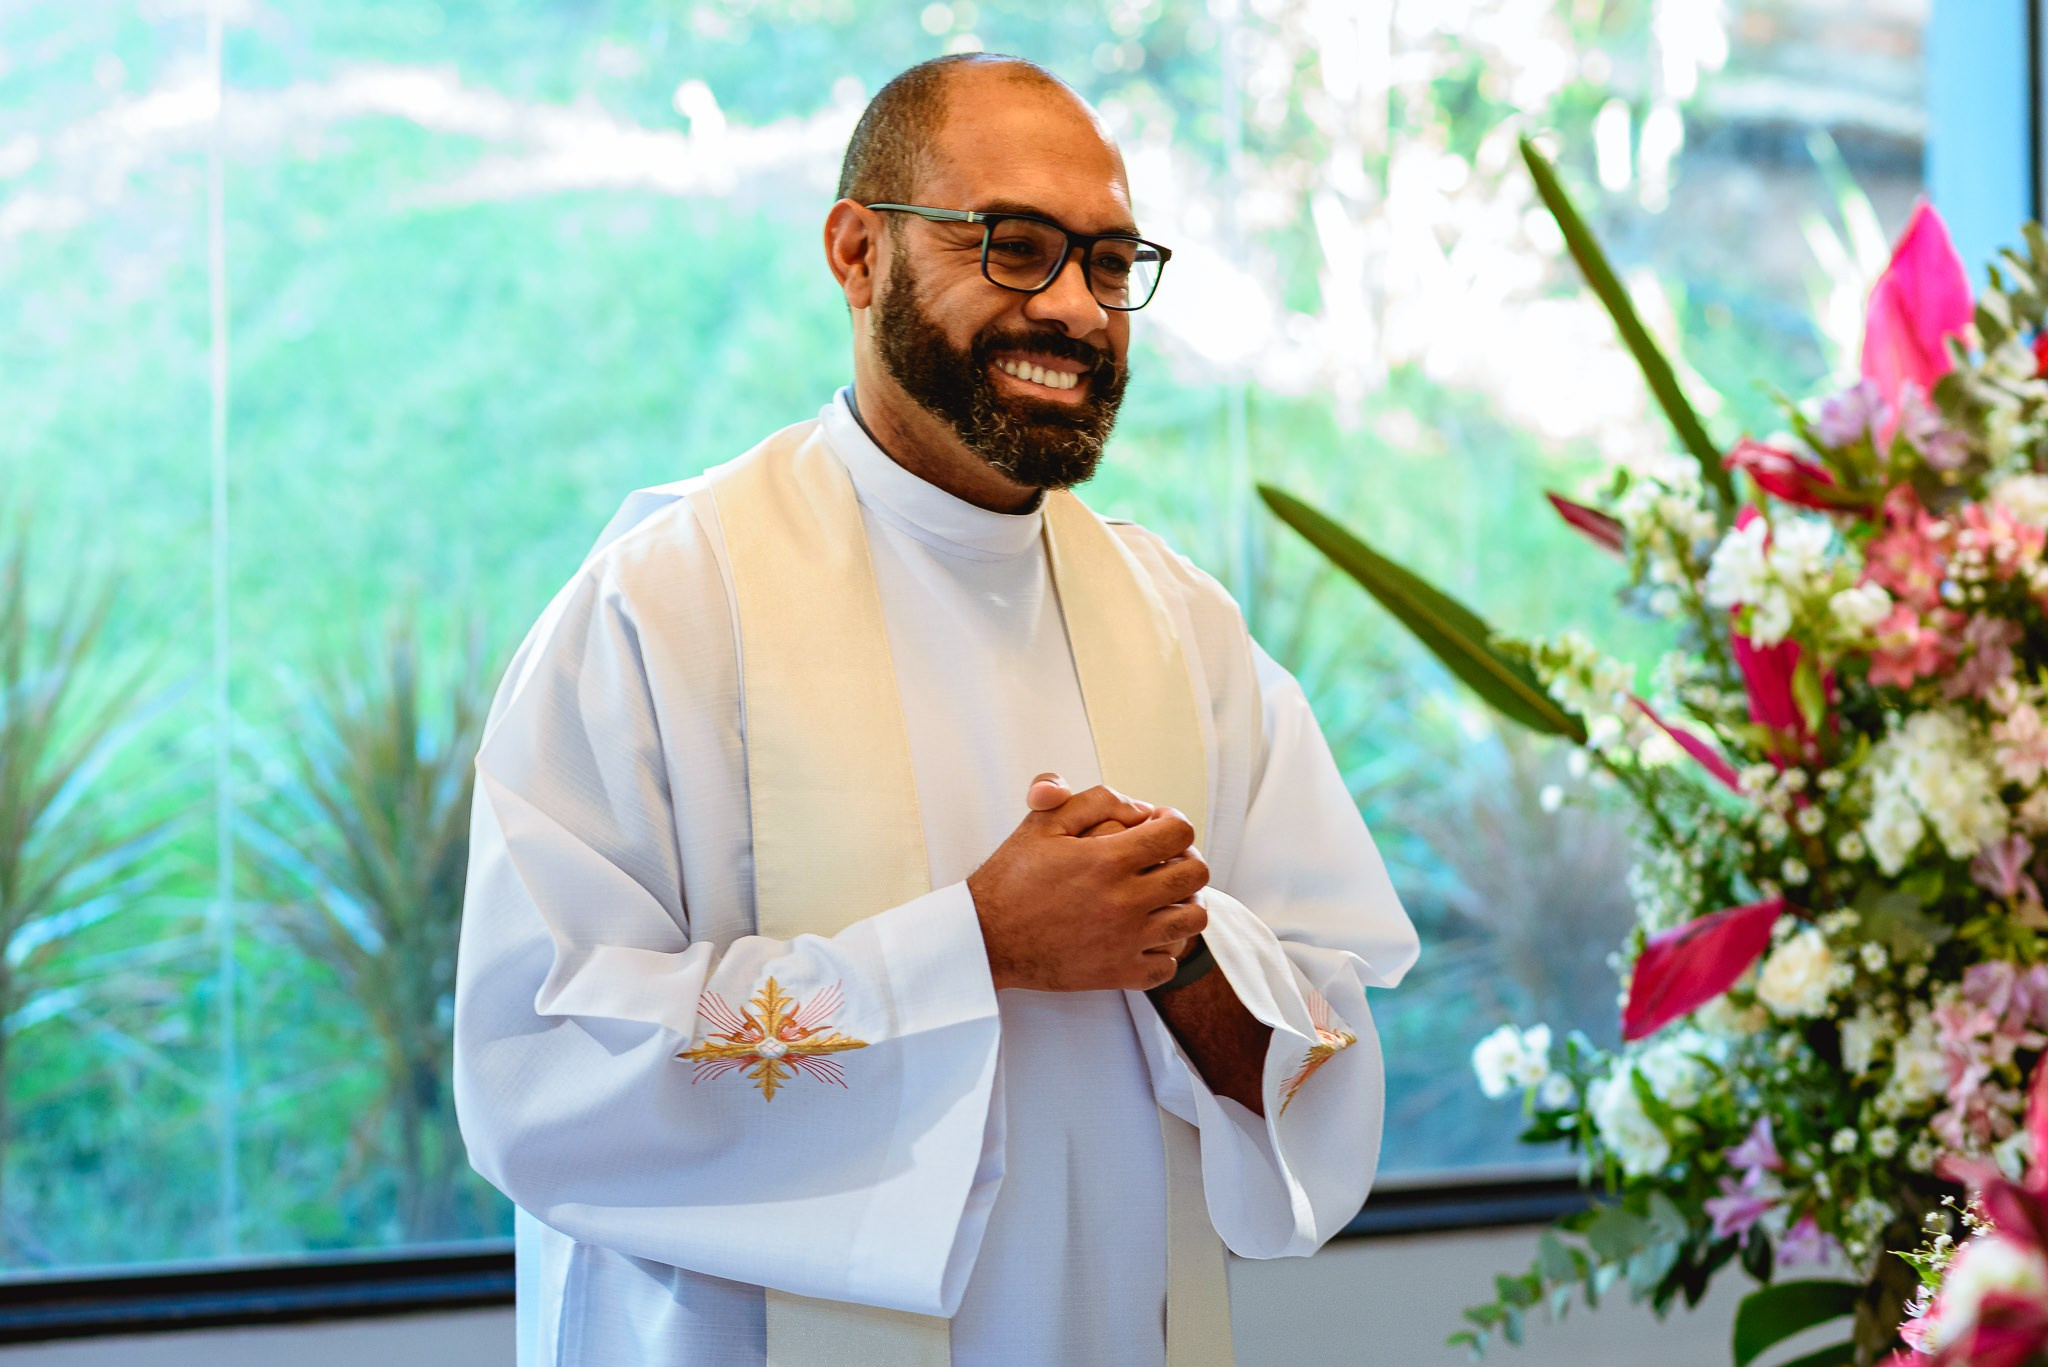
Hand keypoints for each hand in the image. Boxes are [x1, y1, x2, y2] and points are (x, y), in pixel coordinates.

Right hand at [969, 773, 1208, 991]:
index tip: (1157, 827)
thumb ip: (1094, 800)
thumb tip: (1139, 809)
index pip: (1179, 833)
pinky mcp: (1119, 973)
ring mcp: (1125, 940)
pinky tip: (1144, 935)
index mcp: (1108, 860)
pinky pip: (1168, 964)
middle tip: (1163, 860)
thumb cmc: (1012, 877)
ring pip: (1192, 920)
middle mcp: (1124, 901)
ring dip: (1183, 903)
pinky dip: (1163, 949)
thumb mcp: (1043, 822)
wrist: (985, 937)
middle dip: (1185, 858)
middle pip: (1196, 874)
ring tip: (1161, 898)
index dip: (1175, 823)